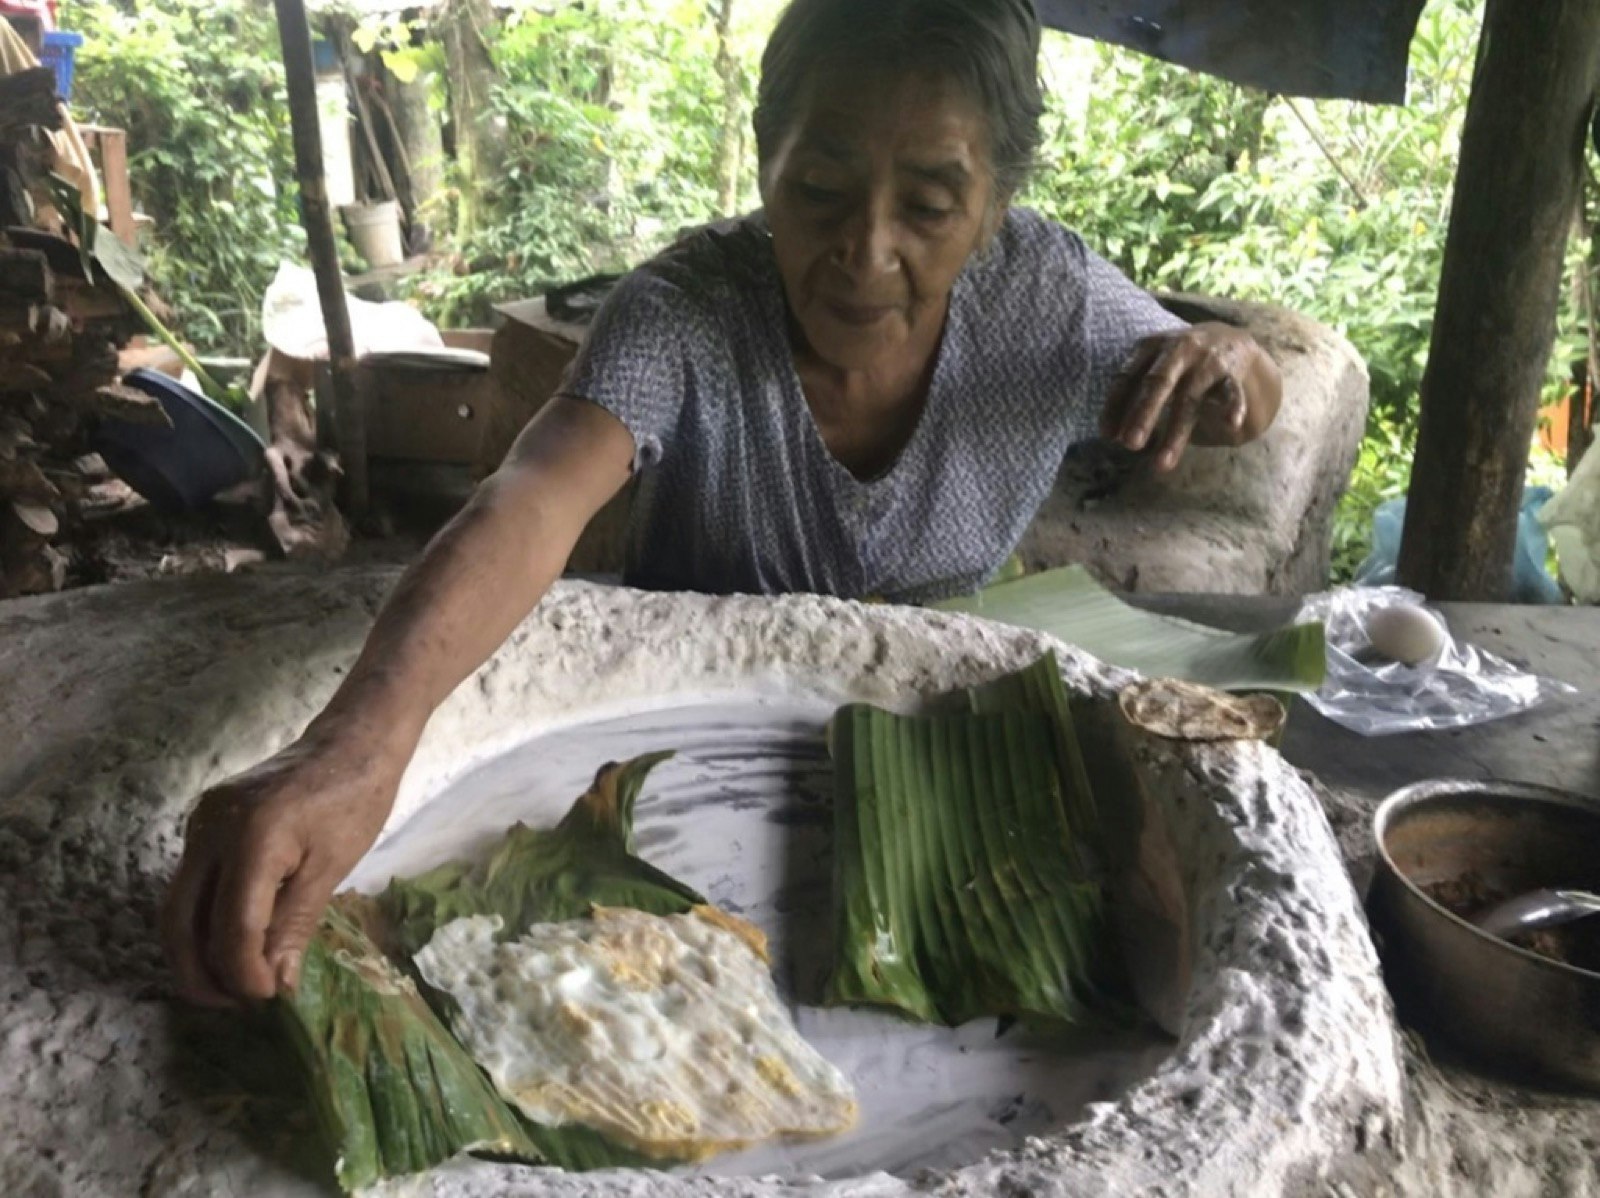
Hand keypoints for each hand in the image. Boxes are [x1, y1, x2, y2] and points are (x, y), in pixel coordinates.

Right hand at [160, 724, 408, 1006]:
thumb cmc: (354, 797)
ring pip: (178, 906)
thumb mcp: (333, 866)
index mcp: (251, 837)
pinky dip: (205, 921)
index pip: (230, 926)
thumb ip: (295, 924)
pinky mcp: (204, 826)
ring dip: (197, 952)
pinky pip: (193, 884)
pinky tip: (233, 943)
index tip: (269, 998)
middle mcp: (211, 830)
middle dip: (200, 973)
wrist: (351, 741)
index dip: (243, 973)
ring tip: (234, 984)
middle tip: (236, 1005)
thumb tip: (274, 985)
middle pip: (180, 921)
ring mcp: (201, 825)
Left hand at [1100, 323, 1278, 471]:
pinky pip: (1231, 393)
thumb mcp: (1152, 368)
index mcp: (1150, 347)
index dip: (1116, 406)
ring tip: (1163, 464)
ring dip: (1176, 433)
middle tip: (1130, 444)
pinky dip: (1233, 407)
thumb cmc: (1178, 362)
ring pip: (1190, 399)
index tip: (1107, 436)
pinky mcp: (1231, 374)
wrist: (1229, 339)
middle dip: (1143, 414)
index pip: (1128, 377)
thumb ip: (1131, 397)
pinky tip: (1230, 424)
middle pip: (1158, 383)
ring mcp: (1206, 361)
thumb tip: (1109, 434)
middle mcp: (1178, 349)